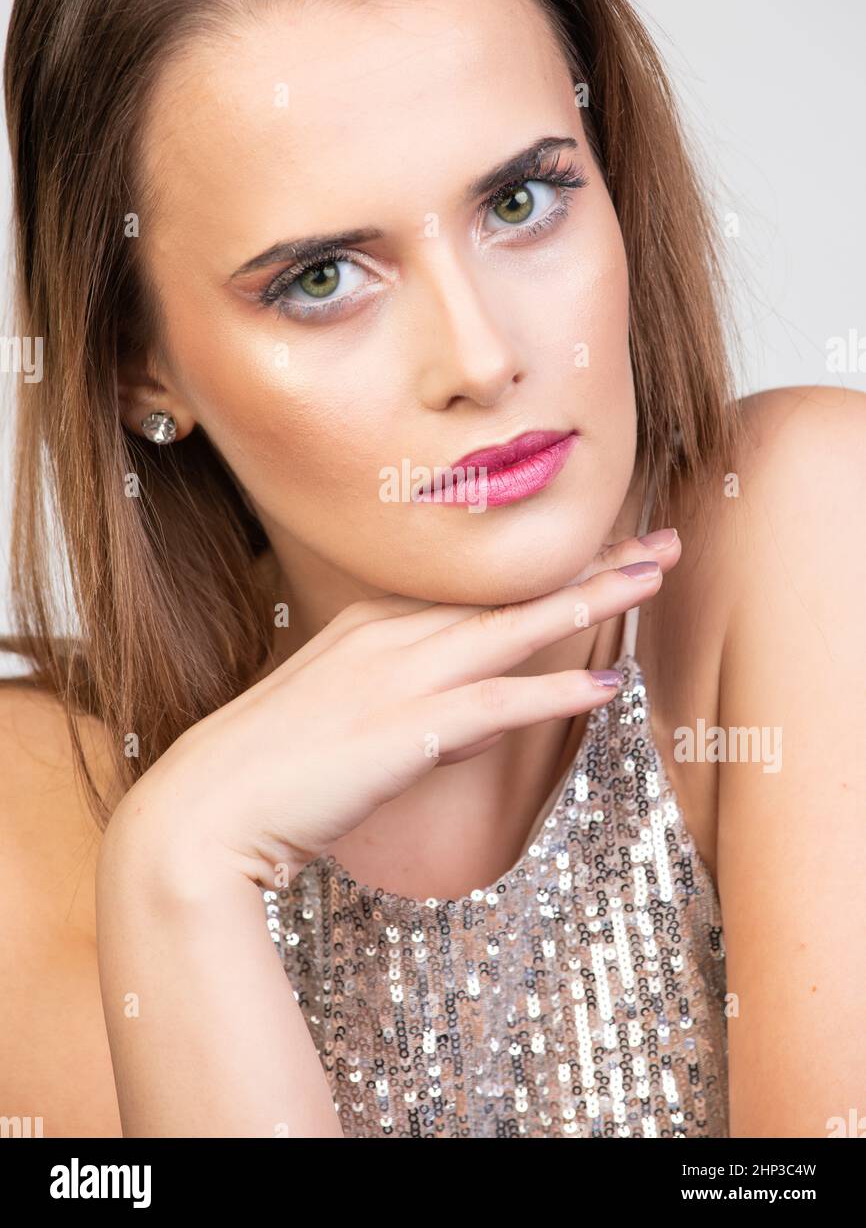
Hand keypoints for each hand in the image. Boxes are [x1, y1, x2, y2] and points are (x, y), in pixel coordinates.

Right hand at [108, 529, 680, 893]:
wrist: (208, 810)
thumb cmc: (271, 770)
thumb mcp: (352, 722)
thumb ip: (423, 708)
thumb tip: (489, 716)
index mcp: (375, 625)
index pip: (480, 590)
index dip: (549, 571)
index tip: (606, 555)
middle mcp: (391, 636)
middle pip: (509, 593)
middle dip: (590, 567)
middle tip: (660, 544)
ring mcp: (395, 677)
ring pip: (511, 628)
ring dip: (588, 601)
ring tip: (653, 581)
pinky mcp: (401, 729)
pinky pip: (492, 702)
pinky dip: (550, 692)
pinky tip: (604, 687)